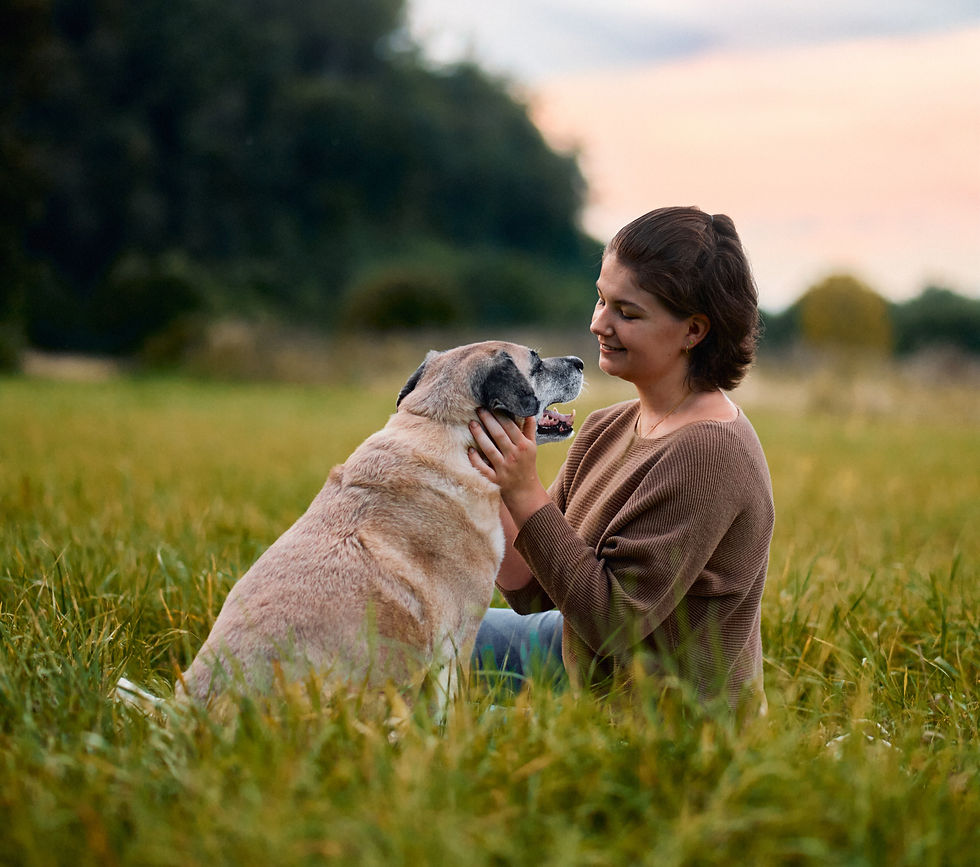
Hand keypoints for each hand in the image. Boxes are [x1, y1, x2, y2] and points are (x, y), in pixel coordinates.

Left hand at [468, 409, 551, 526]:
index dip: (500, 415)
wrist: (525, 491)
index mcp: (523, 446)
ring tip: (472, 423)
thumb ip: (529, 429)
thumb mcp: (532, 447)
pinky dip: (476, 459)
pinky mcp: (495, 479)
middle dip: (488, 421)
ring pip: (489, 449)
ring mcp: (504, 468)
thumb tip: (529, 411)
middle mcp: (514, 456)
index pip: (510, 427)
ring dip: (479, 435)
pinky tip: (469, 450)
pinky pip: (483, 468)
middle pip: (499, 435)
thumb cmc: (527, 465)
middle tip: (479, 409)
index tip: (491, 404)